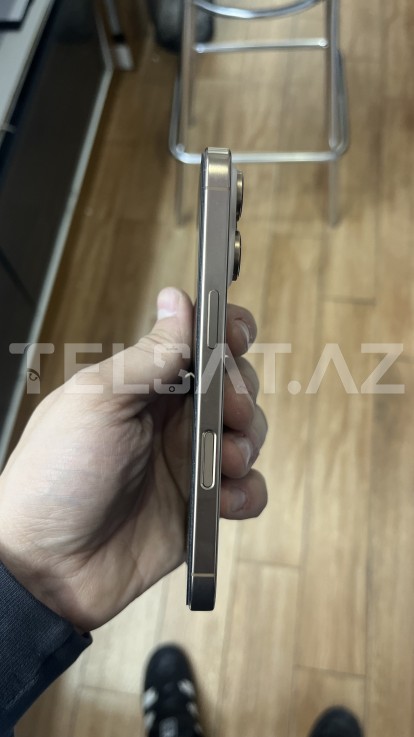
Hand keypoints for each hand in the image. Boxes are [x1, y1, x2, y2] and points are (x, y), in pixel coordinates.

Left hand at [0, 288, 266, 630]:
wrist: (49, 568)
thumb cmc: (57, 476)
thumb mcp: (99, 403)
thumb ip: (149, 356)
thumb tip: (178, 299)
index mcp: (145, 385)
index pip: (199, 341)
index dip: (227, 331)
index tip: (238, 336)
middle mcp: (172, 418)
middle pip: (235, 385)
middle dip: (241, 394)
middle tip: (227, 413)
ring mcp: (189, 462)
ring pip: (248, 434)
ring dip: (246, 443)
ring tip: (221, 464)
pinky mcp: (202, 507)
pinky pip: (247, 490)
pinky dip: (246, 493)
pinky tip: (223, 502)